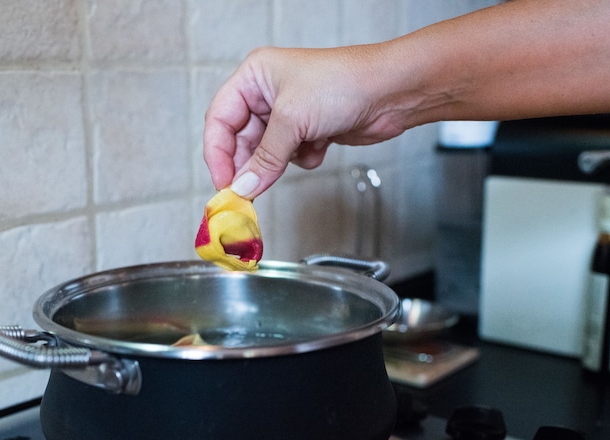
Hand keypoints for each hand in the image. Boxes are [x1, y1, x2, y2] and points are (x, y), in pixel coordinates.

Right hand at [203, 45, 410, 198]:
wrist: (391, 91)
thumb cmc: (344, 83)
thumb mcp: (292, 120)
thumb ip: (263, 159)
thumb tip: (242, 187)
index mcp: (254, 77)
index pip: (219, 119)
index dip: (217, 153)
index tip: (223, 183)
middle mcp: (267, 93)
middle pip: (241, 140)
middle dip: (250, 164)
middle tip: (248, 192)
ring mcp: (289, 114)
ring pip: (266, 153)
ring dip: (281, 161)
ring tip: (299, 154)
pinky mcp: (308, 131)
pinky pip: (290, 157)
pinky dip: (303, 157)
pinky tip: (321, 145)